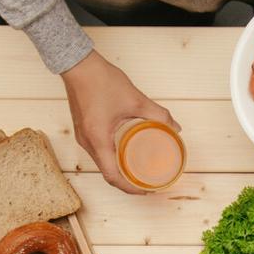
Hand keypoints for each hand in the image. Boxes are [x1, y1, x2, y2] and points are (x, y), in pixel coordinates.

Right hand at [61, 51, 181, 194]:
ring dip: (119, 171)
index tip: (147, 189)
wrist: (78, 64)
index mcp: (98, 140)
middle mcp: (87, 143)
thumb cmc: (101, 80)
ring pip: (102, 163)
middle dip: (128, 182)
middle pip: (107, 173)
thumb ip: (158, 114)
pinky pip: (98, 152)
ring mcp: (82, 137)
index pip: (112, 177)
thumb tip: (175, 128)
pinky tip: (125, 155)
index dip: (131, 188)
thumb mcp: (136, 99)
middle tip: (148, 182)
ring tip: (139, 171)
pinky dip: (112, 159)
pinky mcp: (83, 130)